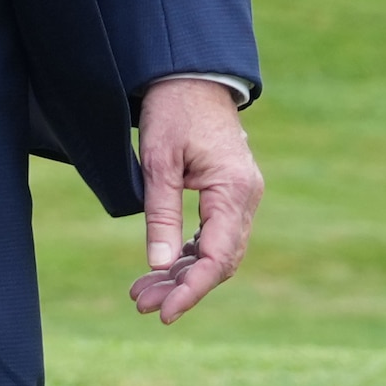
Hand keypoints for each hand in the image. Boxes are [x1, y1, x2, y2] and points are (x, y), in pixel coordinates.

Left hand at [129, 77, 261, 322]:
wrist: (190, 72)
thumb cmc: (173, 109)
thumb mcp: (158, 161)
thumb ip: (161, 213)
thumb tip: (158, 265)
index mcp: (234, 190)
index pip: (218, 257)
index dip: (192, 290)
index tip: (163, 313)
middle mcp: (245, 197)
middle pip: (219, 260)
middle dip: (181, 287)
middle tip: (140, 304)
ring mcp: (240, 195)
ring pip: (215, 251)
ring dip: (181, 274)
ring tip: (140, 292)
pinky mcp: (228, 192)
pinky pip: (213, 235)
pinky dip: (188, 254)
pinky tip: (161, 267)